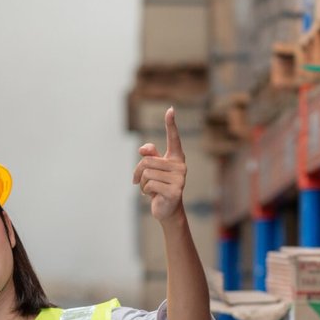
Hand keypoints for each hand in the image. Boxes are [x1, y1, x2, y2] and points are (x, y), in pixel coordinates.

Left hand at [132, 107, 186, 222]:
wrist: (167, 210)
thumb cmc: (159, 186)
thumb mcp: (152, 170)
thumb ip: (149, 156)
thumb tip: (143, 149)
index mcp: (176, 158)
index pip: (173, 138)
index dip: (171, 124)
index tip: (170, 109)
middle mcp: (180, 166)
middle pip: (147, 160)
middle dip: (138, 172)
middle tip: (139, 181)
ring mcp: (180, 179)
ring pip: (147, 173)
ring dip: (142, 183)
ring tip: (149, 189)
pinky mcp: (175, 191)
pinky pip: (150, 184)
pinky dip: (146, 191)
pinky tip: (153, 196)